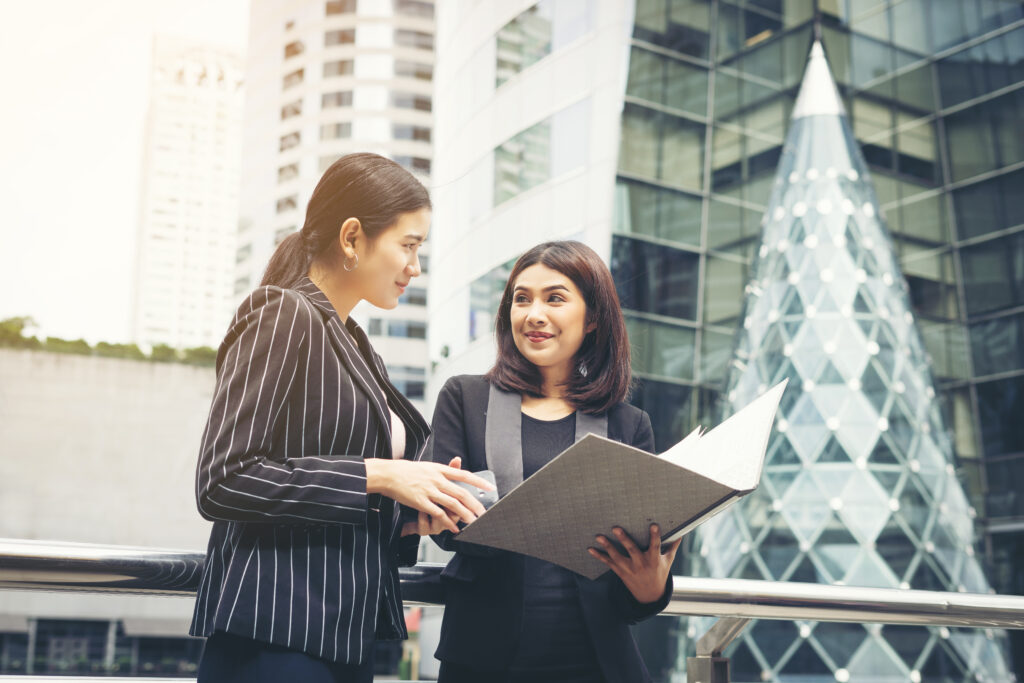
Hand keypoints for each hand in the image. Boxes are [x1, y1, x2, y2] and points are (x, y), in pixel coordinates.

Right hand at [368, 456, 490, 533]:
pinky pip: (438, 513)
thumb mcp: (428, 466)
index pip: (464, 475)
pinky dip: (447, 522)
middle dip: (475, 504)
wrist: (389, 474)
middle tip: (484, 513)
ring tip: (473, 522)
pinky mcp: (421, 502)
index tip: (490, 488)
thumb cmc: (407, 471)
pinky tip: (453, 527)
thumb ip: (444, 469)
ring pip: (452, 504)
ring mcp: (429, 491)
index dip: (478, 482)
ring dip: (464, 515)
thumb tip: (457, 463)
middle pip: (461, 493)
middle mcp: (437, 479)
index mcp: (439, 469)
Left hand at [588, 524, 680, 603]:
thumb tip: (682, 532)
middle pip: (632, 550)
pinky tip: (590, 549)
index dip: (655, 536)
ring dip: (607, 546)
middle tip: (615, 528)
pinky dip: (599, 556)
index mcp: (654, 560)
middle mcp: (641, 564)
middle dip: (624, 539)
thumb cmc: (660, 573)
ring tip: (599, 536)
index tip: (654, 525)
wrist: (649, 595)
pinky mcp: (620, 572)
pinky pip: (608, 563)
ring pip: (617, 557)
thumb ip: (673, 546)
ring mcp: (629, 569)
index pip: (655, 546)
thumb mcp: (668, 561)